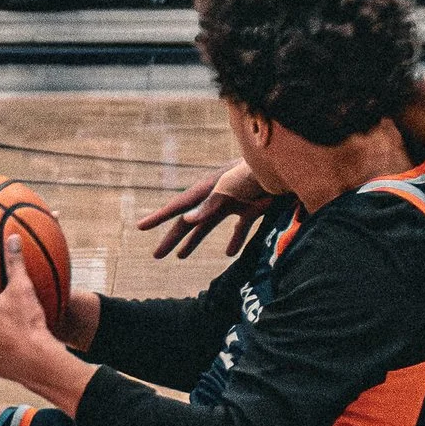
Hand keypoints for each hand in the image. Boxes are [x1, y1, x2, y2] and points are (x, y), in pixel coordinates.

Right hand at [136, 161, 273, 259]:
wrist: (283, 169)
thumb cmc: (253, 175)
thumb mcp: (228, 190)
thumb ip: (208, 206)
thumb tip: (186, 220)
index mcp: (206, 192)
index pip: (178, 207)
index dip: (159, 217)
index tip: (140, 227)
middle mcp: (215, 198)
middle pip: (189, 222)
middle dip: (172, 238)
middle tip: (156, 255)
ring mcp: (233, 203)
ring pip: (208, 226)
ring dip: (194, 240)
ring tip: (180, 256)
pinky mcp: (251, 208)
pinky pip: (238, 228)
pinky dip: (234, 240)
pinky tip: (230, 253)